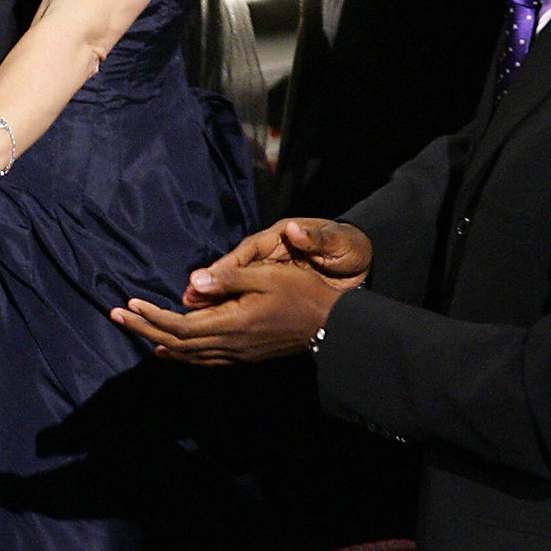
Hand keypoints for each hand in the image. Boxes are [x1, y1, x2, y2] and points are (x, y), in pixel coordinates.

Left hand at [112, 260, 349, 365]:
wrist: (333, 327)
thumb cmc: (301, 294)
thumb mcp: (266, 276)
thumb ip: (228, 278)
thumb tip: (192, 282)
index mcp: (232, 324)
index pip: (179, 326)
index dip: (151, 316)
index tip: (128, 302)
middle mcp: (230, 345)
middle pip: (176, 342)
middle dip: (143, 328)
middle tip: (116, 314)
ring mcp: (237, 354)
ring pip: (188, 354)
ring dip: (158, 341)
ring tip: (135, 328)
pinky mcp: (244, 355)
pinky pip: (203, 359)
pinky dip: (180, 353)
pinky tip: (170, 349)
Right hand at [183, 217, 371, 306]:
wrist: (360, 257)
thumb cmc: (345, 246)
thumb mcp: (334, 241)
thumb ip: (315, 238)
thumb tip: (292, 230)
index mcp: (277, 239)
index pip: (246, 252)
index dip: (226, 266)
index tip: (206, 278)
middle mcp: (266, 253)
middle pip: (233, 269)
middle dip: (211, 283)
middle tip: (190, 297)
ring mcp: (267, 270)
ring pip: (235, 284)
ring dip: (214, 297)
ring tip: (195, 310)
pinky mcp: (271, 285)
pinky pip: (245, 296)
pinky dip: (230, 307)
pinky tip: (218, 321)